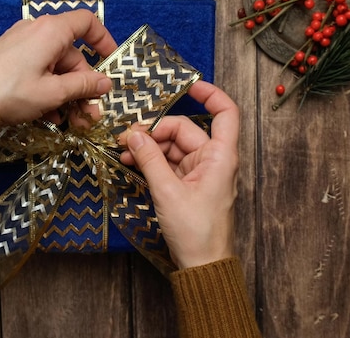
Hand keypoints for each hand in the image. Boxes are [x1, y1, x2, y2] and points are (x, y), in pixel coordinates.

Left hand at [0, 10, 116, 124]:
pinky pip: (37, 71)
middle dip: (83, 87)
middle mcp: (36, 32)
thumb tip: (105, 83)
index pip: (87, 22)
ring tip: (71, 123)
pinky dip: (48, 91)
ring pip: (54, 67)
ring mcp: (20, 45)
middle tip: (89, 116)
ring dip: (67, 94)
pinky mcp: (8, 60)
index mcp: (51, 31)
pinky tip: (50, 117)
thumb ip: (83, 86)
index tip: (111, 62)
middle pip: (71, 55)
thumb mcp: (52, 92)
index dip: (103, 39)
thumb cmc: (11, 92)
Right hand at [120, 81, 238, 268]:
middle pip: (184, 130)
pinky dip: (152, 162)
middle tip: (126, 139)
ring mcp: (200, 172)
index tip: (188, 85)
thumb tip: (133, 136)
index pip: (225, 113)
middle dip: (155, 131)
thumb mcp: (168, 192)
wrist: (202, 265)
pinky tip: (132, 163)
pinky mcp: (188, 184)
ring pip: (173, 147)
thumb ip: (150, 160)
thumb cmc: (196, 231)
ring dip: (149, 148)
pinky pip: (169, 164)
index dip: (210, 94)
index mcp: (220, 156)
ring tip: (124, 154)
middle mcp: (212, 160)